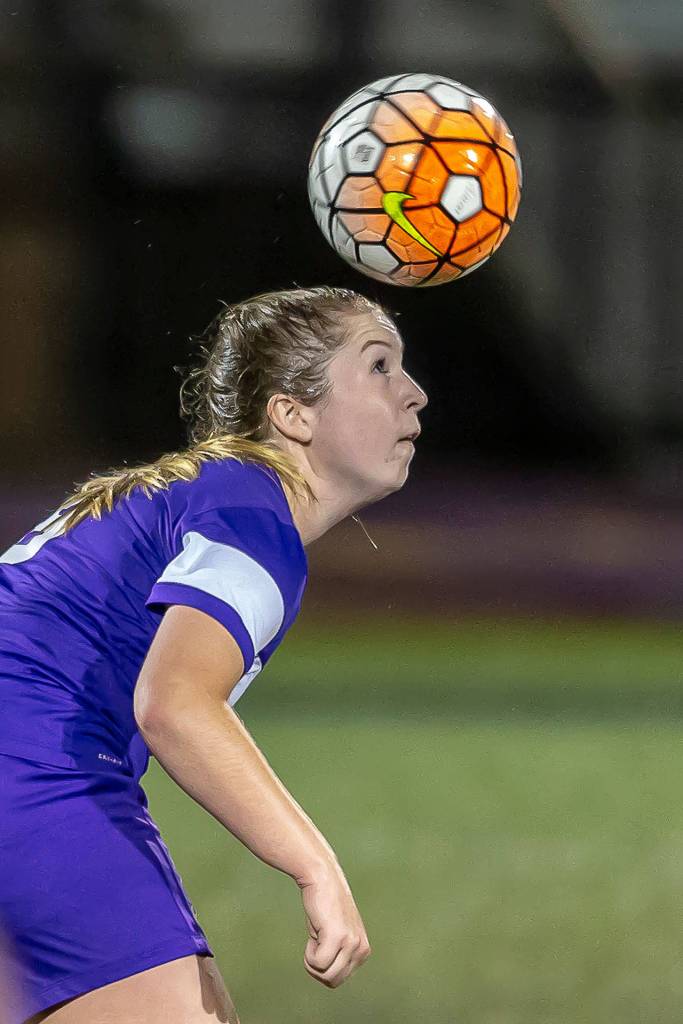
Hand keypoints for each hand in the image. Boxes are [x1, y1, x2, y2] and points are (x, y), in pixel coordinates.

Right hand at [298, 864, 371, 987]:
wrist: (322, 879)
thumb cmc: (324, 906)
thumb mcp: (337, 934)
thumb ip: (341, 955)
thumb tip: (332, 980)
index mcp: (363, 951)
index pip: (338, 979)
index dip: (323, 964)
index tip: (323, 941)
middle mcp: (361, 949)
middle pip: (332, 981)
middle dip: (317, 967)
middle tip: (316, 941)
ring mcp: (351, 943)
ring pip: (324, 974)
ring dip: (312, 960)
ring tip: (317, 935)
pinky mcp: (338, 936)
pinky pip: (317, 963)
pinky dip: (308, 952)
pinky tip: (315, 930)